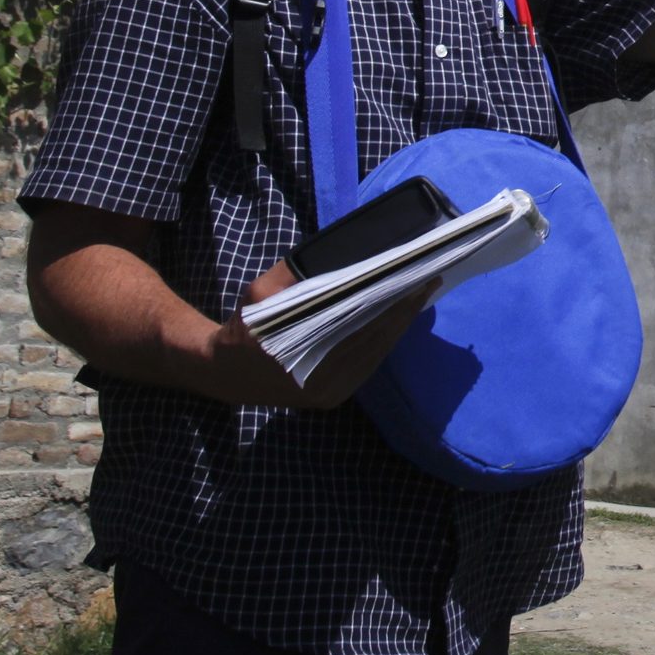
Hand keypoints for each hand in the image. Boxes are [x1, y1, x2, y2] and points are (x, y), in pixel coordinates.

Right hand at [210, 260, 430, 410]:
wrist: (225, 373)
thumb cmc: (243, 327)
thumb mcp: (260, 292)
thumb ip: (297, 275)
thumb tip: (342, 256)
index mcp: (303, 354)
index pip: (363, 323)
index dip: (394, 300)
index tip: (417, 277)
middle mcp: (322, 381)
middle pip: (376, 338)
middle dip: (404, 309)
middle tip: (429, 280)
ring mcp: (331, 394)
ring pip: (377, 353)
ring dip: (400, 324)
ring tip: (420, 294)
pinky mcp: (335, 398)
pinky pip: (369, 365)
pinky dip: (385, 340)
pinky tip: (399, 318)